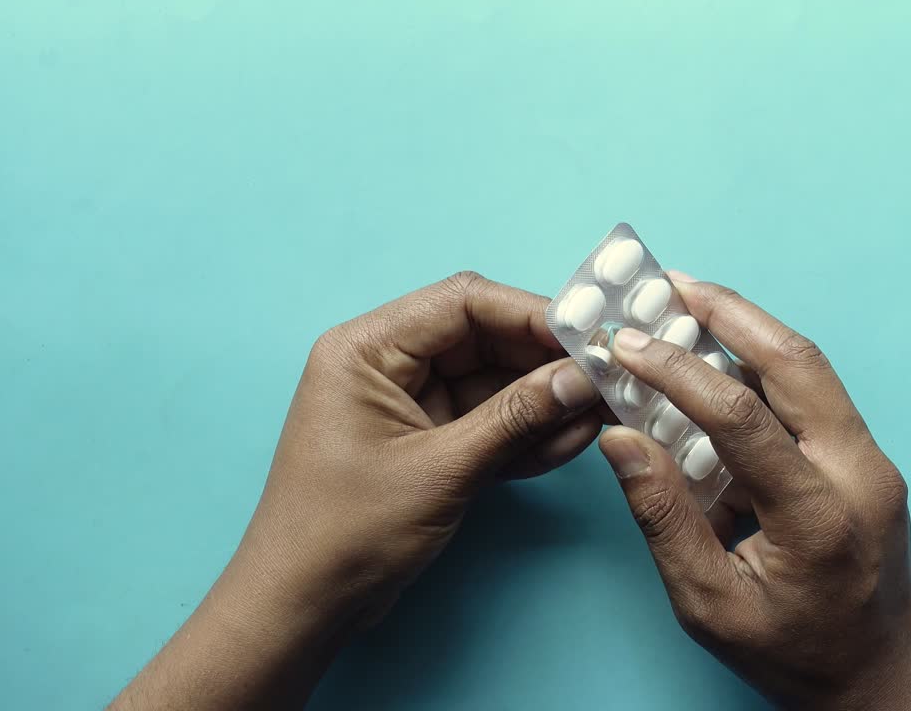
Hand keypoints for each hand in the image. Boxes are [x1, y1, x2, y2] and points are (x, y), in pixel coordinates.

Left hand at [111, 272, 601, 709]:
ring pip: (493, 383)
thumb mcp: (440, 470)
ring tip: (604, 410)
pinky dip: (526, 432)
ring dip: (545, 400)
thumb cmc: (344, 533)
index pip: (462, 304)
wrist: (303, 606)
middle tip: (607, 377)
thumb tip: (579, 378)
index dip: (531, 315)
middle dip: (546, 360)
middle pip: (484, 339)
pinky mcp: (428, 443)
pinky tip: (573, 438)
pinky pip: (488, 423)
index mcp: (367, 349)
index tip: (588, 337)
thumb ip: (514, 417)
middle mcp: (386, 365)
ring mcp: (409, 405)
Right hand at [597, 273, 910, 710]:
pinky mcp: (868, 462)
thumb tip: (622, 439)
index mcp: (820, 517)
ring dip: (749, 332)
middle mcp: (861, 476)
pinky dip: (764, 369)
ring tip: (689, 306)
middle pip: (799, 363)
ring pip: (811, 371)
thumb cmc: (794, 656)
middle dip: (731, 313)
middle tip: (671, 285)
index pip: (742, 418)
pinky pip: (814, 398)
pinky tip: (720, 362)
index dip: (678, 372)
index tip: (628, 345)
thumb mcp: (709, 605)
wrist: (880, 682)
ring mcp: (873, 464)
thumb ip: (663, 518)